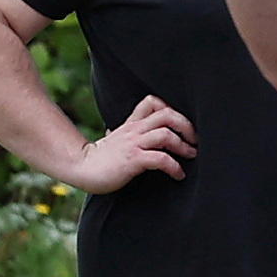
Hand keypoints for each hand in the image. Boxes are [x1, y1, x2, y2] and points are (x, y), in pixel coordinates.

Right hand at [59, 93, 195, 193]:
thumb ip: (127, 134)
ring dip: (183, 146)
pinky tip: (178, 174)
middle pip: (167, 114)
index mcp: (131, 123)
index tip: (181, 126)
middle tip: (194, 140)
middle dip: (186, 126)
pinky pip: (160, 158)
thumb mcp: (115, 139)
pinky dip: (174, 166)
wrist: (81, 169)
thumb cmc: (100, 158)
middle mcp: (134, 130)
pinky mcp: (133, 160)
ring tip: (190, 156)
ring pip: (166, 134)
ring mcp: (134, 144)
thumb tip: (127, 133)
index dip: (171, 109)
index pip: (153, 102)